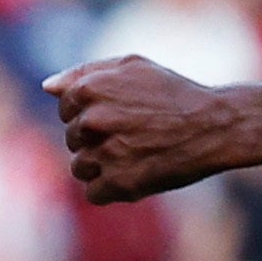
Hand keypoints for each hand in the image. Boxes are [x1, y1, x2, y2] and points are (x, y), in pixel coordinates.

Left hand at [46, 54, 239, 206]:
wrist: (214, 126)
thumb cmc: (173, 93)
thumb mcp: (132, 67)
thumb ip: (85, 73)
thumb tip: (48, 87)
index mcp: (89, 89)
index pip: (65, 109)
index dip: (91, 113)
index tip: (119, 115)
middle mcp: (92, 121)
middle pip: (73, 140)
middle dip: (97, 140)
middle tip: (133, 135)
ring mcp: (104, 153)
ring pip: (80, 168)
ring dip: (102, 167)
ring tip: (135, 155)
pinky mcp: (118, 183)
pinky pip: (94, 193)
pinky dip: (112, 189)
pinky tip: (135, 174)